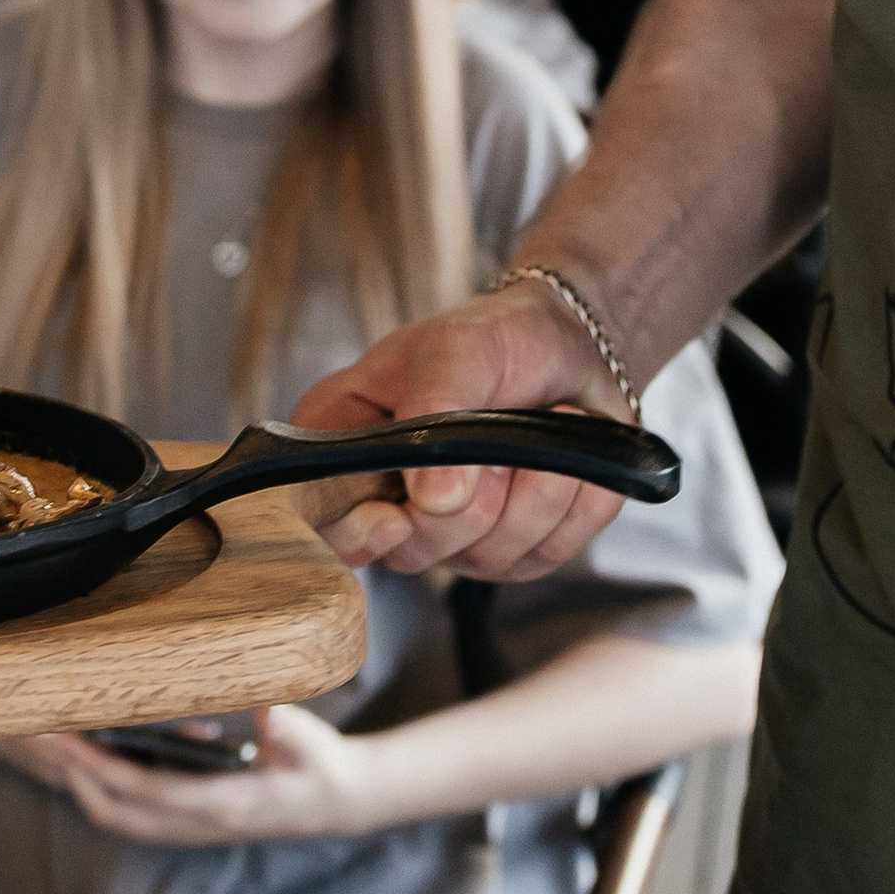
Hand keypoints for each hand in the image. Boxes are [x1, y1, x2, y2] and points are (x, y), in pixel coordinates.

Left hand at [0, 708, 390, 844]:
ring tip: (59, 744)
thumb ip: (288, 727)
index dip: (100, 767)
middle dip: (76, 777)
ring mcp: (194, 827)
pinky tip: (98, 757)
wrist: (337, 802)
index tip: (64, 739)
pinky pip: (136, 814)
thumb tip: (267, 712)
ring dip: (85, 786)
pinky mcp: (193, 822)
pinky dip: (107, 791)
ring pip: (121, 818)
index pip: (144, 789)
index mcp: (222, 802)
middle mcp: (199, 823)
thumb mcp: (312, 742)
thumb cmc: (320, 763)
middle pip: (117, 811)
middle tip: (42, 735)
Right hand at [290, 292, 631, 581]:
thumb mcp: (455, 349)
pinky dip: (573, 500)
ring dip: (535, 485)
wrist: (569, 349)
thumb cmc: (494, 338)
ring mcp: (451, 537)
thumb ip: (434, 412)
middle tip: (495, 427)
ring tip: (542, 426)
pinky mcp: (512, 554)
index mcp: (347, 442)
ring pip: (487, 555)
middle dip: (473, 493)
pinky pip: (548, 553)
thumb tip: (433, 502)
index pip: (320, 515)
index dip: (352, 532)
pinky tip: (566, 457)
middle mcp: (390, 500)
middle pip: (412, 549)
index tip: (395, 518)